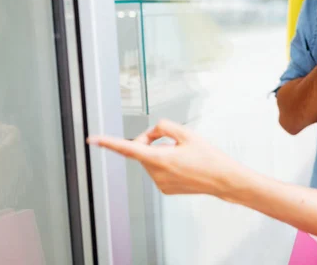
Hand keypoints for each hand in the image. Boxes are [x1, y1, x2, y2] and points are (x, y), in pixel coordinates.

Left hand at [87, 119, 238, 196]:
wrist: (222, 179)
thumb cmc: (209, 157)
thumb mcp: (187, 133)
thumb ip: (164, 127)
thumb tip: (152, 132)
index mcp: (161, 159)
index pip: (129, 148)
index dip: (109, 143)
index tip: (93, 140)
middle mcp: (157, 174)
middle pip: (142, 151)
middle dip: (151, 142)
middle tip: (172, 140)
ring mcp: (160, 184)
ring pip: (149, 161)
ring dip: (159, 153)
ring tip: (182, 155)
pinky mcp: (165, 189)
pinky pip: (157, 171)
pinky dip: (165, 164)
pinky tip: (182, 165)